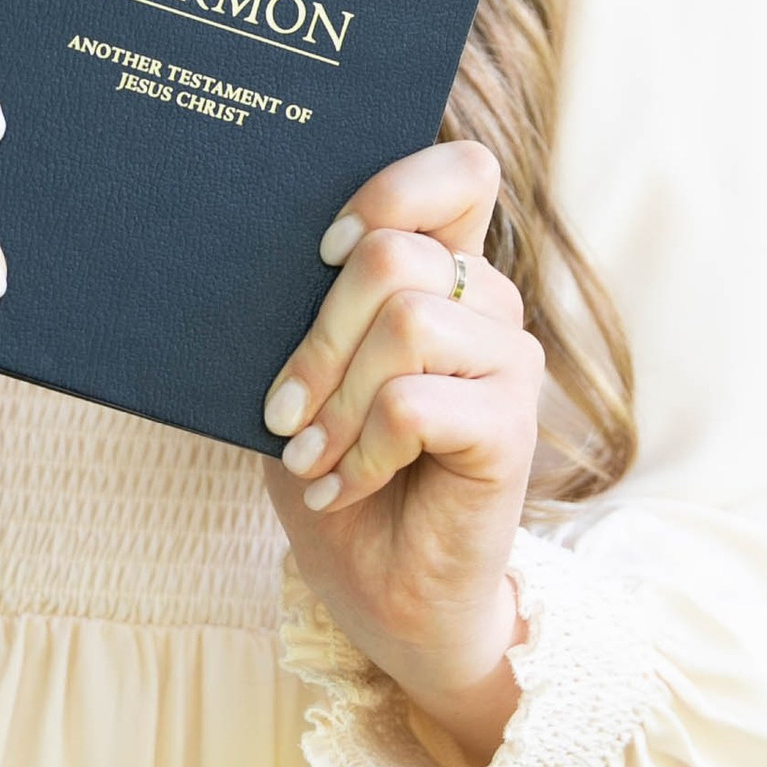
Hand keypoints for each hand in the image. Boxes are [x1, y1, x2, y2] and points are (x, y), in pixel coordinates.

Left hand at [260, 139, 540, 766]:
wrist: (384, 594)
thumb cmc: (337, 473)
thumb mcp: (306, 377)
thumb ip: (306, 308)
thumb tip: (254, 250)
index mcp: (446, 274)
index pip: (461, 172)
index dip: (389, 191)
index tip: (321, 250)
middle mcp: (490, 306)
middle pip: (396, 253)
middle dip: (317, 335)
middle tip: (283, 408)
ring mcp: (510, 364)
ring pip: (406, 322)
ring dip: (334, 398)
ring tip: (309, 453)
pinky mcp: (512, 429)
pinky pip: (415, 403)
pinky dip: (359, 450)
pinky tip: (340, 485)